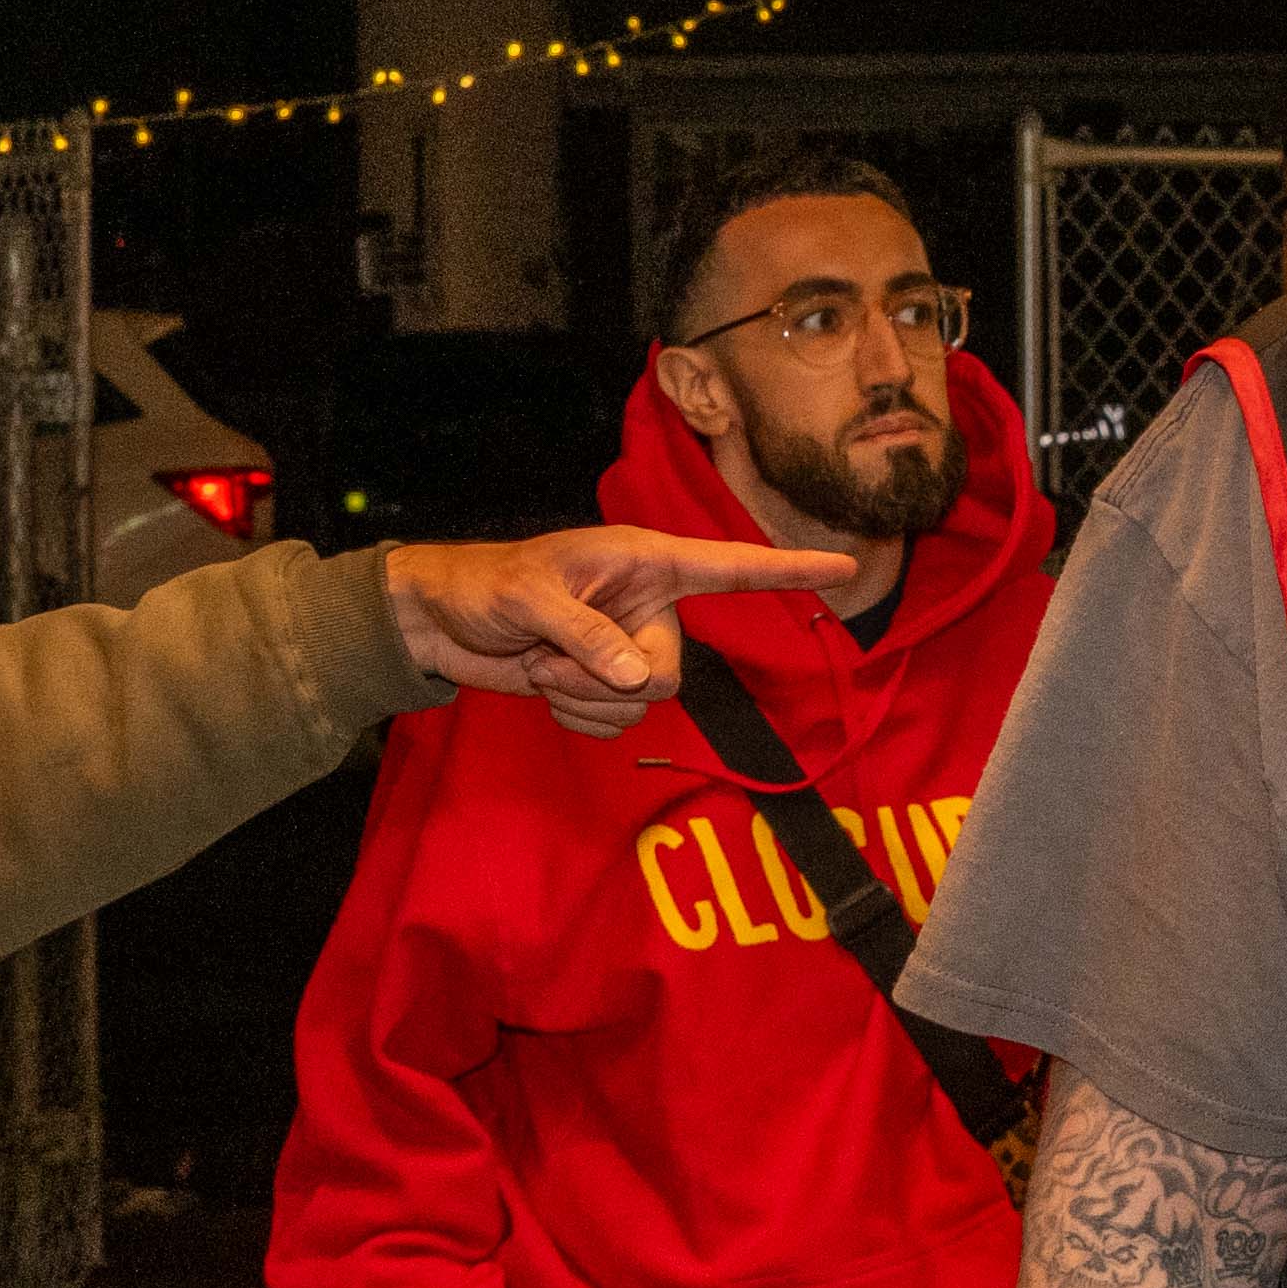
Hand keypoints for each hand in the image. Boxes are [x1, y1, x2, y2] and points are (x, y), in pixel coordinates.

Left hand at [383, 522, 863, 736]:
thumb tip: (636, 680)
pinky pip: (615, 725)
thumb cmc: (485, 587)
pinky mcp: (603, 685)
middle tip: (557, 658)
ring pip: (642, 707)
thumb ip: (586, 636)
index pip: (729, 567)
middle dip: (610, 681)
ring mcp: (627, 649)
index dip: (787, 570)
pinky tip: (545, 685)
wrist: (441, 622)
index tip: (845, 567)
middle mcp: (648, 606)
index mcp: (645, 562)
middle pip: (672, 672)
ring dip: (582, 698)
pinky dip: (575, 715)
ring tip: (542, 665)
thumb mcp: (530, 599)